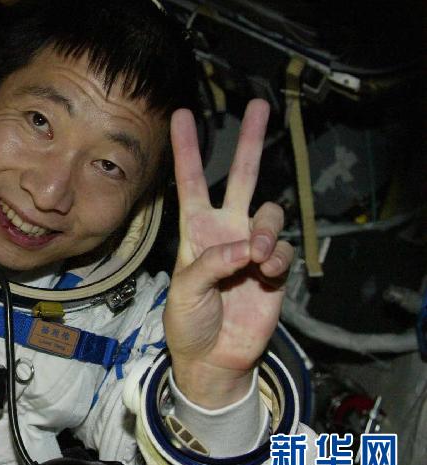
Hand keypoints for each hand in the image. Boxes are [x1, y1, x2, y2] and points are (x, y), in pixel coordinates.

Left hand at [163, 100, 292, 408]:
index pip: (190, 179)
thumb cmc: (188, 322)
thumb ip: (209, 265)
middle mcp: (225, 229)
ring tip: (256, 255)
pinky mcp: (273, 270)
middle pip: (242, 175)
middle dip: (251, 141)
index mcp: (195, 227)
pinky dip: (277, 257)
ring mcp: (251, 246)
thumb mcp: (184, 291)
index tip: (181, 114)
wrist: (212, 359)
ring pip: (270, 212)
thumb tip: (243, 248)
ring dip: (266, 229)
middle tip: (260, 106)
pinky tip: (264, 272)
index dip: (186, 147)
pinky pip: (283, 248)